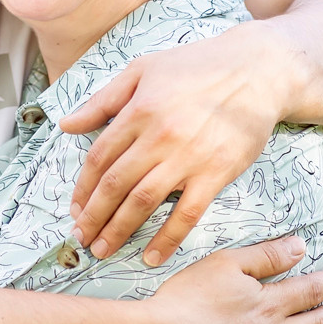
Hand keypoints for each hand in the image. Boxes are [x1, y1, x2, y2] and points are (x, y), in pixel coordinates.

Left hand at [61, 22, 287, 265]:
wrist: (257, 70)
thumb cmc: (197, 66)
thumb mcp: (142, 70)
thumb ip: (102, 101)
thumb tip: (66, 125)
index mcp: (139, 110)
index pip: (100, 158)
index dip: (83, 188)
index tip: (74, 209)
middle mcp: (159, 136)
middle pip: (116, 184)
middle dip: (93, 216)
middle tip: (81, 237)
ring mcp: (188, 157)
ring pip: (143, 202)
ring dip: (118, 230)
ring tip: (102, 249)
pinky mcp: (217, 172)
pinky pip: (187, 214)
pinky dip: (167, 239)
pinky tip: (151, 257)